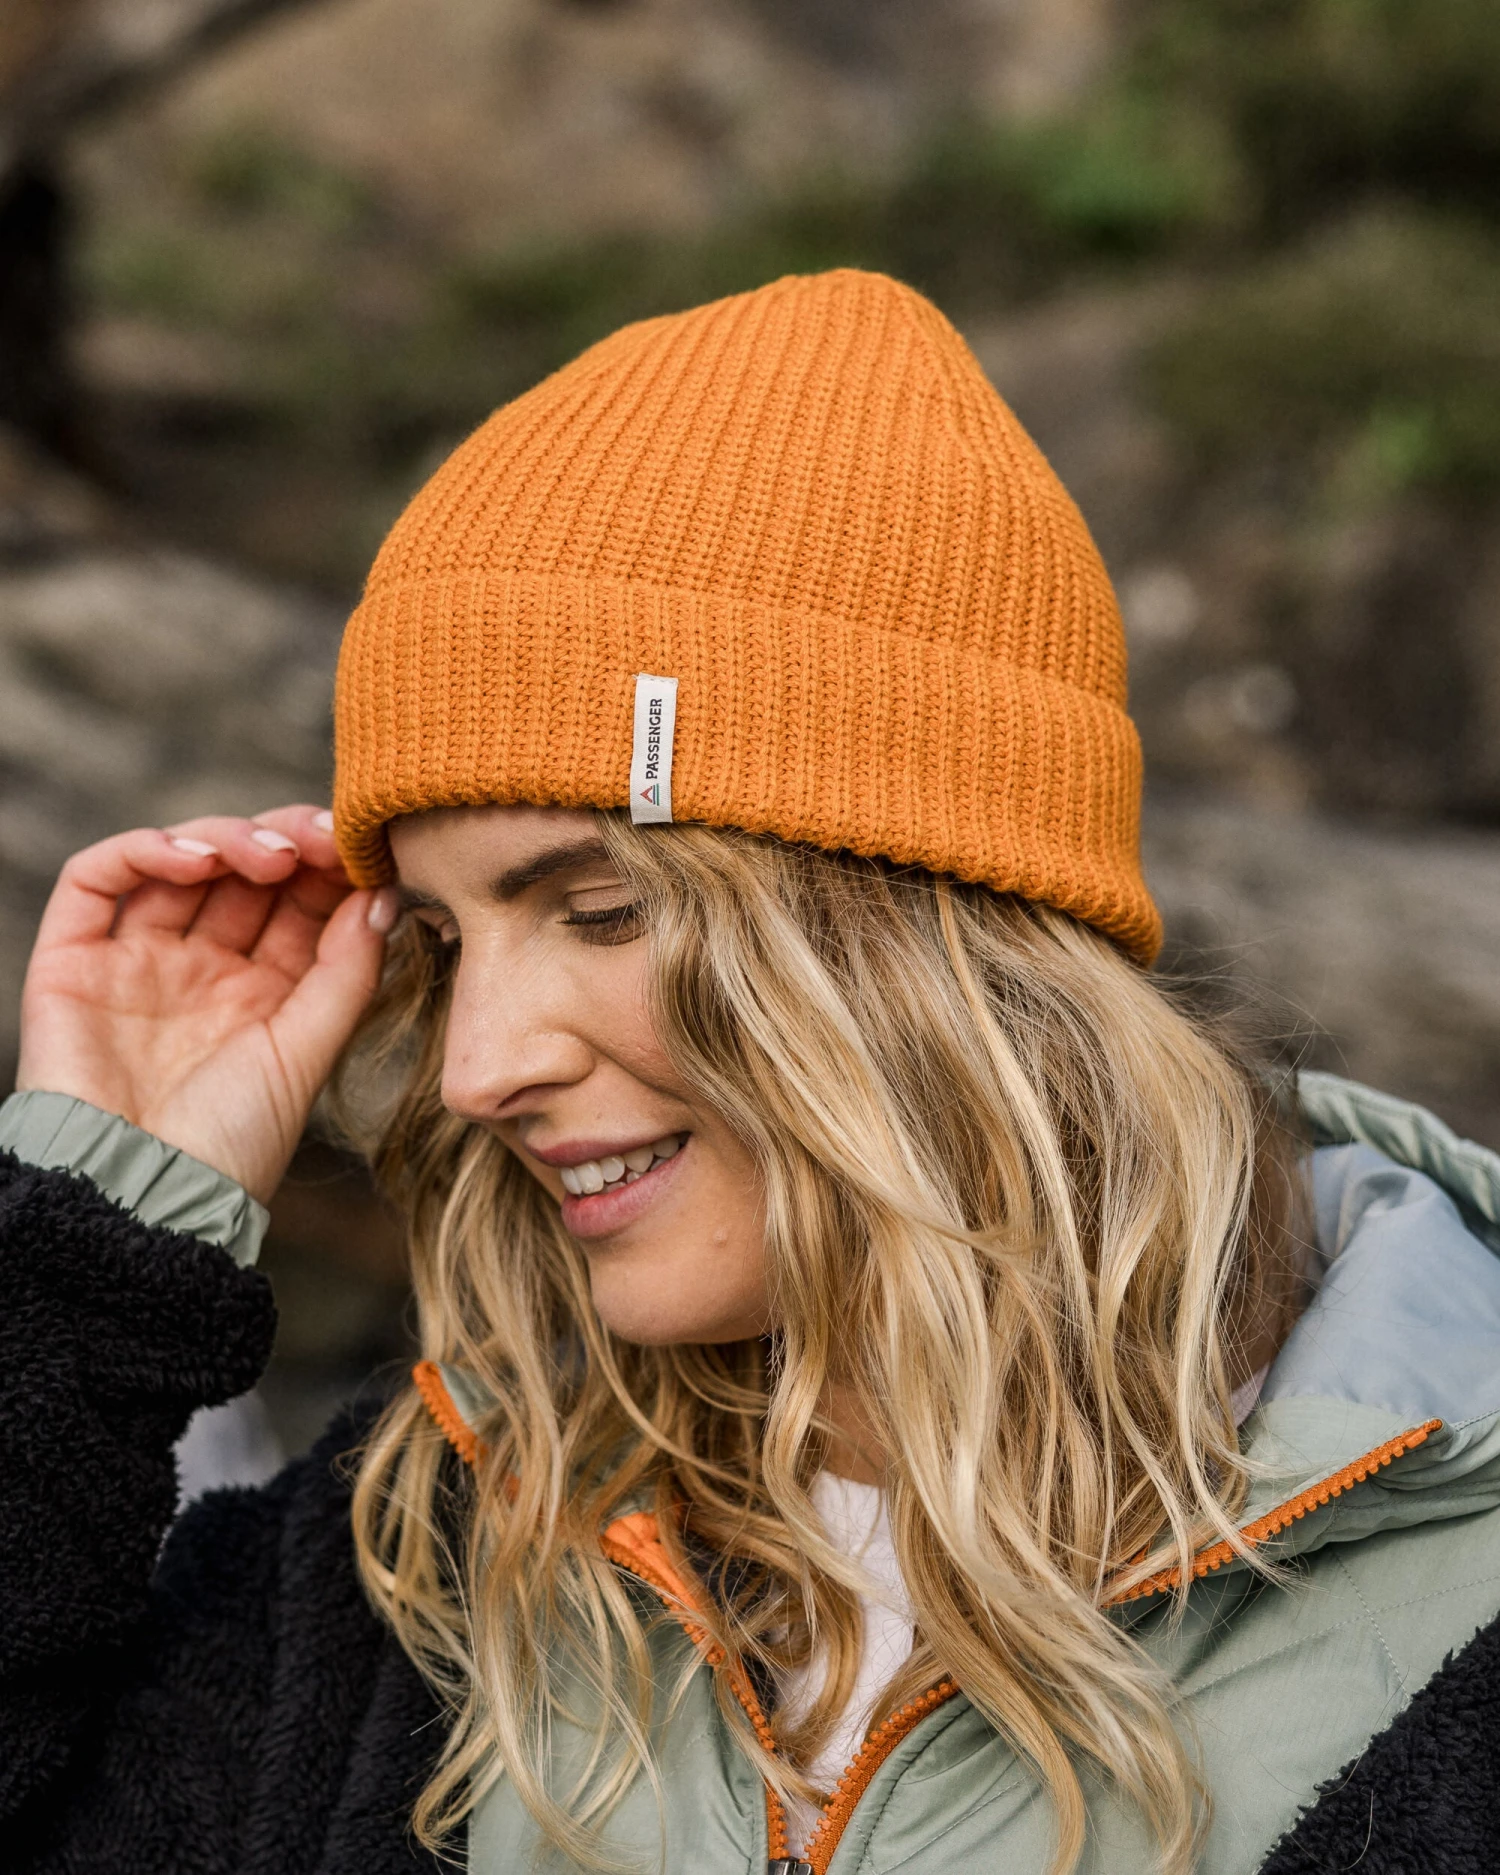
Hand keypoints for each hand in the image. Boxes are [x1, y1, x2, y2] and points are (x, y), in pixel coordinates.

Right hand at [15, 806, 398, 1203]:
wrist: (145, 1198)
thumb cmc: (233, 1144)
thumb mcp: (307, 1052)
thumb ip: (346, 973)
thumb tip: (382, 893)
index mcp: (263, 992)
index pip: (297, 901)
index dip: (327, 866)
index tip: (366, 847)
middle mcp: (201, 968)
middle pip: (243, 872)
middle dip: (287, 841)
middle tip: (324, 836)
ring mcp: (137, 960)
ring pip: (179, 862)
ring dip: (229, 838)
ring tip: (272, 853)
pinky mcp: (73, 960)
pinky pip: (98, 879)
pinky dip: (146, 849)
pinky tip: (199, 858)